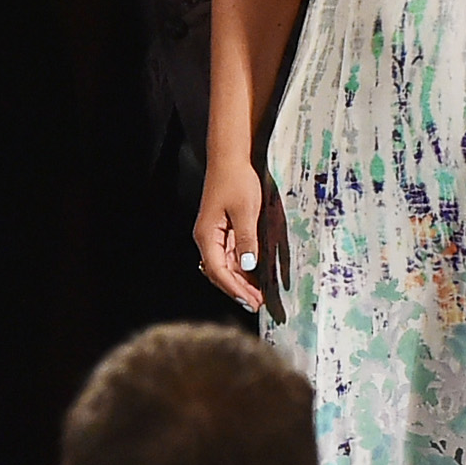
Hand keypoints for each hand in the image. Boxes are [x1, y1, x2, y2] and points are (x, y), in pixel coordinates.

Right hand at [195, 157, 285, 315]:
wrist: (230, 159)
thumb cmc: (237, 181)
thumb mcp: (245, 210)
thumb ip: (246, 239)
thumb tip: (248, 266)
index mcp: (207, 235)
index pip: (217, 270)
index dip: (234, 288)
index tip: (251, 302)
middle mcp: (207, 238)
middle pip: (218, 272)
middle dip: (237, 290)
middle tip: (258, 305)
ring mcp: (214, 235)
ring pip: (224, 266)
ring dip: (240, 282)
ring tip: (258, 296)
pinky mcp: (223, 230)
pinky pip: (229, 256)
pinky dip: (241, 269)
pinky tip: (254, 277)